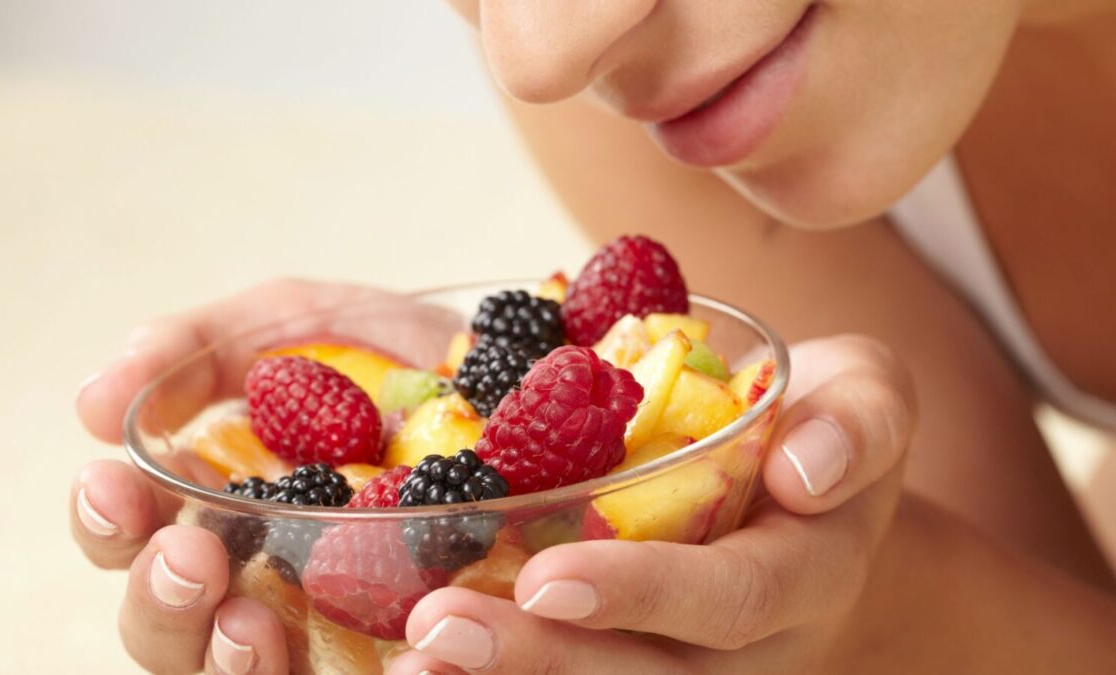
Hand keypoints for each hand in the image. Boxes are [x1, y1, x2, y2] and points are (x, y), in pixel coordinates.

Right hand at [71, 278, 436, 674]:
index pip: (131, 538)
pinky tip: (397, 658)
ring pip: (246, 674)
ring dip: (232, 660)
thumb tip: (91, 404)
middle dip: (161, 600)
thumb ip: (196, 347)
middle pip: (168, 630)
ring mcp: (331, 627)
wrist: (514, 374)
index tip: (112, 483)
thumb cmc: (387, 358)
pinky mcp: (406, 649)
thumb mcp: (294, 323)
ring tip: (251, 627)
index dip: (108, 520)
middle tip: (190, 556)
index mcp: (216, 509)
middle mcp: (257, 581)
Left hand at [388, 334, 916, 674]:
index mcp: (807, 575)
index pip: (728, 600)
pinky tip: (420, 664)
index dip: (642, 594)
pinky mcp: (649, 658)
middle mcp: (752, 648)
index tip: (545, 578)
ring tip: (413, 663)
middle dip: (541, 660)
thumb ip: (858, 424)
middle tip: (438, 630)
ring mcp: (700, 668)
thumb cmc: (828, 431)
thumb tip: (805, 468)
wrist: (820, 494)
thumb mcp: (870, 397)